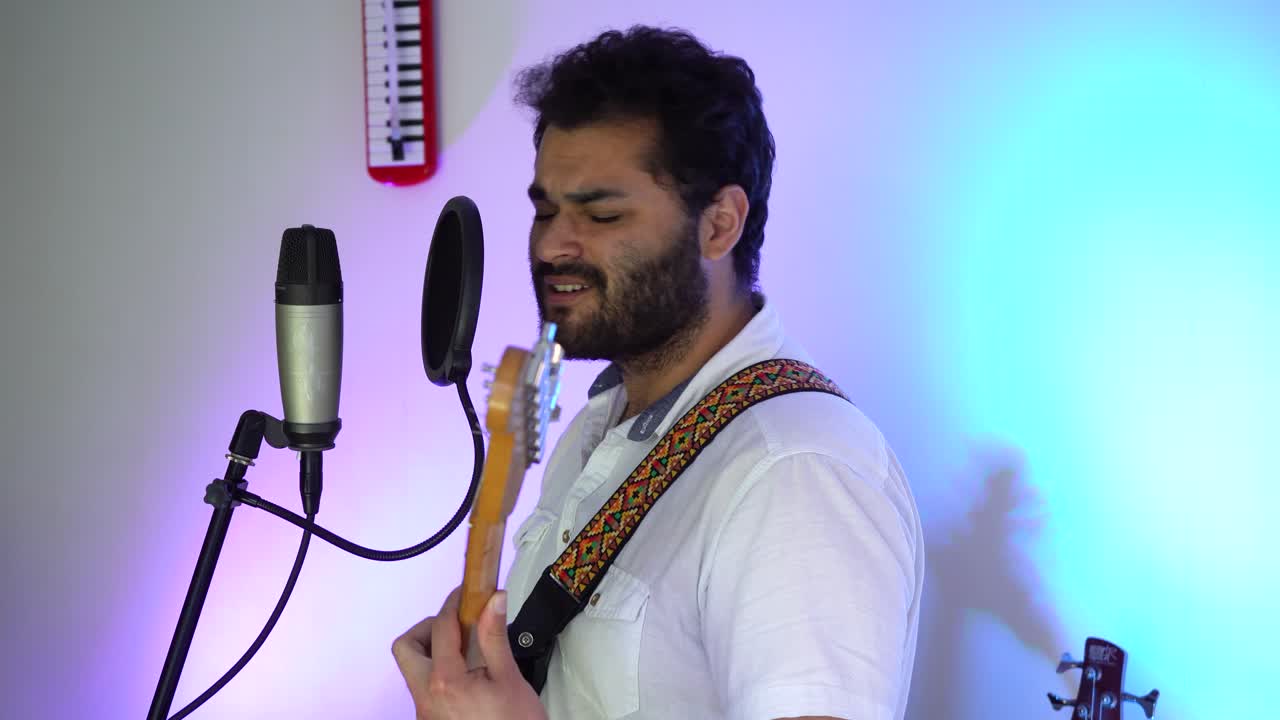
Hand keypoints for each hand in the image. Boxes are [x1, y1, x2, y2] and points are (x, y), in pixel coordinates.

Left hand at [392, 587, 545, 719]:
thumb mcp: (510, 679)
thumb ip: (495, 637)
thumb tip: (493, 599)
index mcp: (445, 681)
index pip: (440, 627)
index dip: (454, 602)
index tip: (469, 592)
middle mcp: (425, 697)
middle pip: (406, 648)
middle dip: (427, 629)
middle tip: (457, 627)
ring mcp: (424, 712)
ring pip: (412, 670)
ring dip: (432, 651)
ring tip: (466, 651)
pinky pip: (423, 688)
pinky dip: (438, 672)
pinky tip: (467, 676)